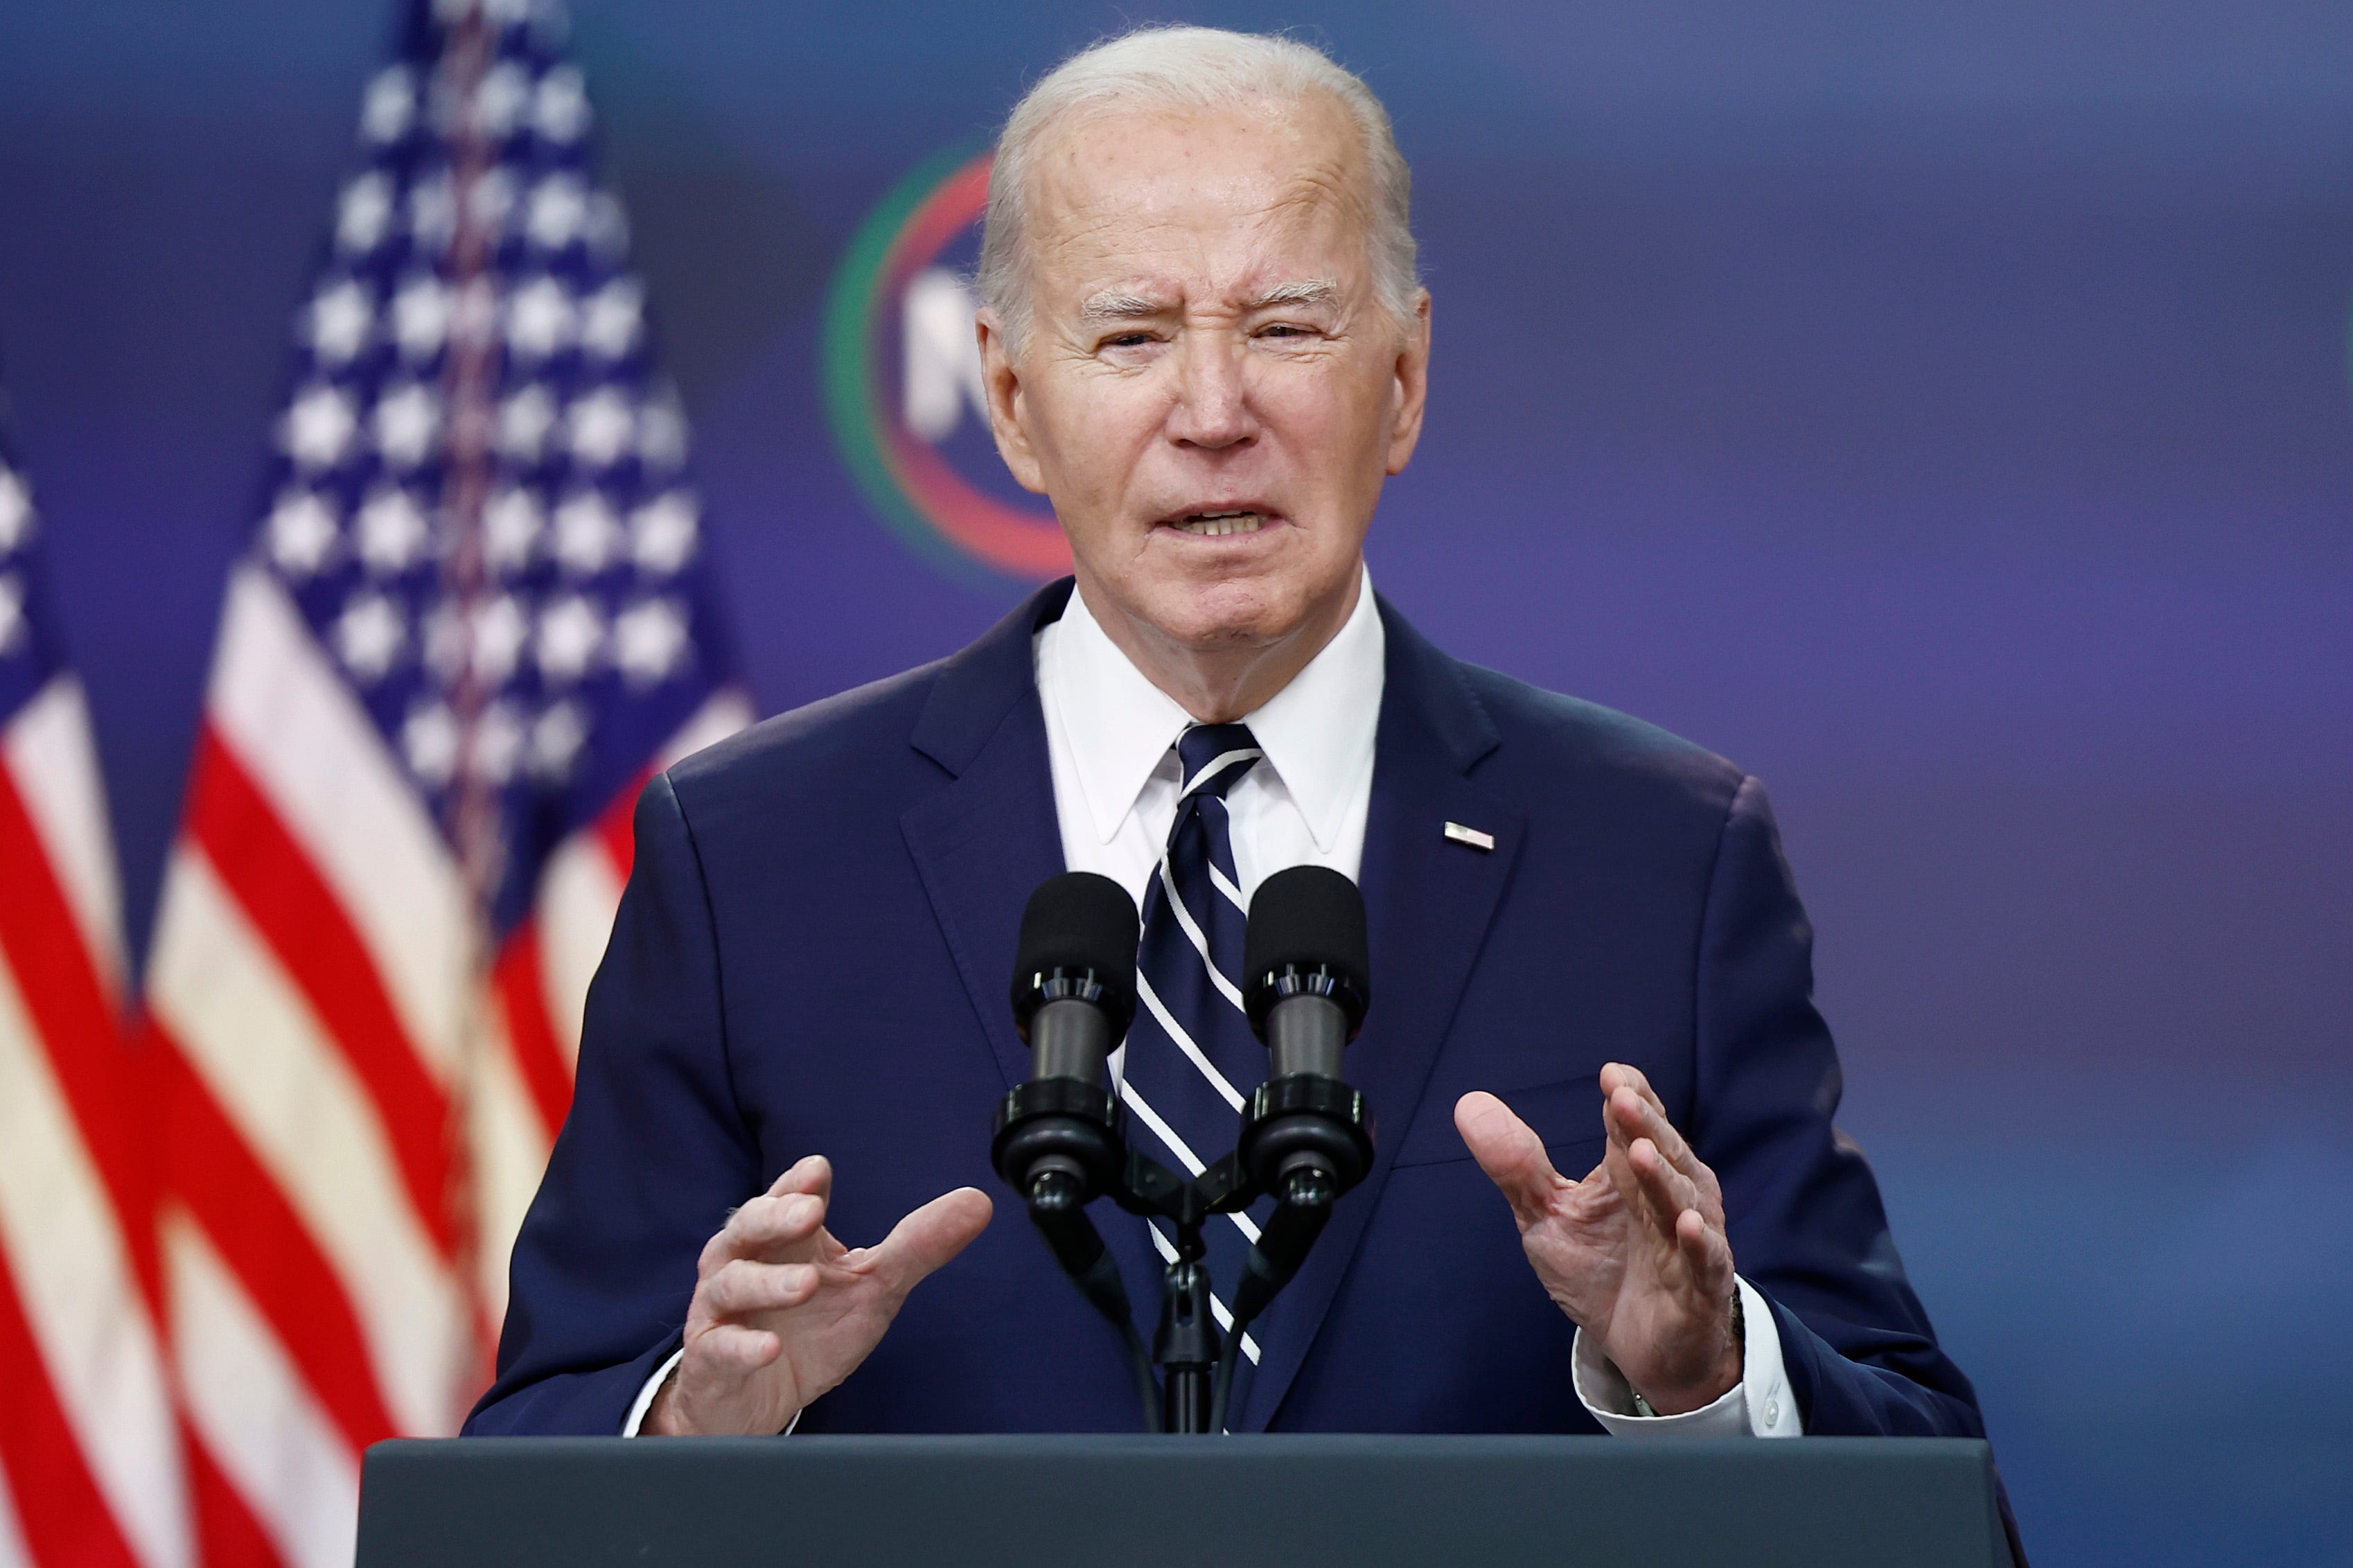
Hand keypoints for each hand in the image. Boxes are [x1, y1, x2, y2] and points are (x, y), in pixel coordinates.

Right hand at [644, 1155, 991, 1434]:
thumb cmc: (811, 1331)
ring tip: (806, 1284)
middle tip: (810, 1212)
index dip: (798, 1184)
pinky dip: (744, 1346)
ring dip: (768, 1282)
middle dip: (776, 1215)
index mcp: (784, 1238)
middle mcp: (746, 1262)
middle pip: (748, 1226)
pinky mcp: (713, 1356)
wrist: (759, 1401)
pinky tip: (769, 1348)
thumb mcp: (873, 1287)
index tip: (819, 1172)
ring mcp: (724, 1309)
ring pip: (733, 1282)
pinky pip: (721, 1346)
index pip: (785, 1197)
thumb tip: (979, 1202)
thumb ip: (919, 1245)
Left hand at [1455, 1064, 1739, 1413]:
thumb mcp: (1546, 1216)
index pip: (1636, 1123)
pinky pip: (1706, 1260)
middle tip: (1621, 1097)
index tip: (1609, 1075)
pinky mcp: (1703, 1286)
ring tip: (1641, 1153)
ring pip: (1685, 1199)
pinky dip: (1700, 1243)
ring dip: (1664, 1178)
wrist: (1643, 1351)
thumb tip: (1466, 1103)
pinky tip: (1689, 1224)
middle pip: (1661, 1153)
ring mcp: (1692, 1239)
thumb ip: (1516, 1164)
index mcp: (1635, 1171)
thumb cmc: (1600, 1272)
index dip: (1628, 1097)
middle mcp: (1672, 1195)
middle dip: (1643, 1125)